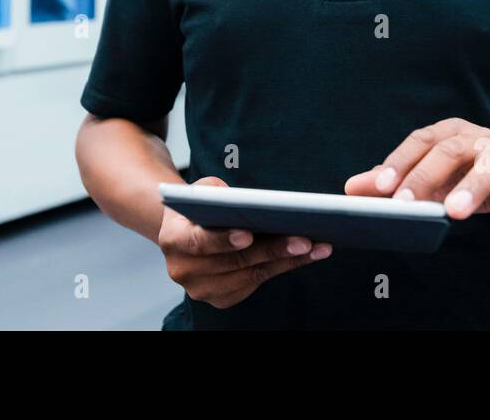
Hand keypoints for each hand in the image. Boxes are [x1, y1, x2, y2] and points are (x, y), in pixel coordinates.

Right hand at [156, 177, 331, 308]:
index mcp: (173, 240)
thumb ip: (217, 193)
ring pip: (251, 275)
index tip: (248, 234)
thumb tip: (247, 204)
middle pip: (234, 262)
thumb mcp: (201, 190)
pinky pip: (258, 283)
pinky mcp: (222, 298)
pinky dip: (283, 267)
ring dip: (287, 260)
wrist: (186, 232)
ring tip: (316, 246)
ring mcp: (202, 289)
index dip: (224, 239)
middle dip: (271, 249)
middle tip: (303, 239)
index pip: (199, 242)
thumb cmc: (199, 206)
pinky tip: (307, 255)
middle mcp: (183, 270)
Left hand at [344, 118, 489, 233]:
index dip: (400, 162)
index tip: (380, 188)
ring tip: (454, 212)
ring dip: (472, 187)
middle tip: (405, 204)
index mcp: (450, 134)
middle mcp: (479, 139)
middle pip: (450, 150)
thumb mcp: (433, 179)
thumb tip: (351, 189)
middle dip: (426, 176)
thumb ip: (395, 182)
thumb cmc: (472, 176)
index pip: (420, 142)